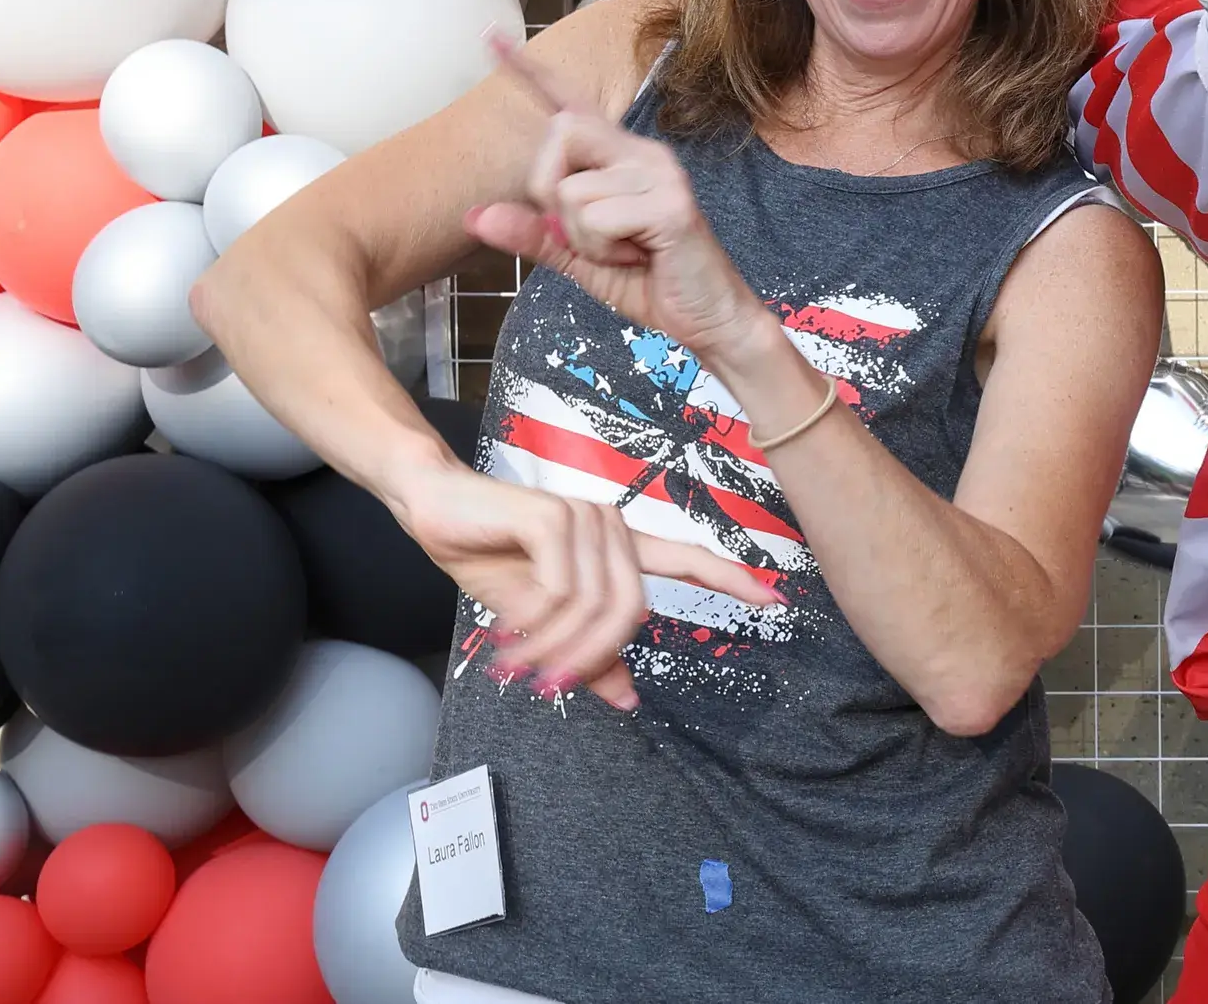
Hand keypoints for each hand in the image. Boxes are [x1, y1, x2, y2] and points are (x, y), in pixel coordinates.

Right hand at [384, 455, 782, 711]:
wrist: (433, 507)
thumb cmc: (488, 556)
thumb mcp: (540, 618)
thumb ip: (588, 653)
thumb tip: (630, 700)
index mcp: (618, 547)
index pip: (685, 560)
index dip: (730, 580)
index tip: (774, 599)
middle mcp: (613, 527)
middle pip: (630, 613)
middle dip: (588, 659)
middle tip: (546, 686)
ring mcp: (588, 518)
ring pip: (593, 609)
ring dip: (552, 648)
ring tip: (513, 665)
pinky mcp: (554, 517)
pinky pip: (562, 592)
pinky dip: (534, 623)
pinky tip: (506, 631)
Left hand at [466, 35, 768, 357]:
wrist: (711, 319)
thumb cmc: (651, 281)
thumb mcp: (580, 258)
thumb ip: (534, 233)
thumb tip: (476, 215)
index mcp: (621, 157)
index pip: (569, 105)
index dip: (528, 73)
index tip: (491, 37)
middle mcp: (642, 152)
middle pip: (560, 133)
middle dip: (550, 191)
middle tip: (588, 234)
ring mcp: (660, 173)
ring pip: (571, 189)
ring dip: (581, 237)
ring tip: (623, 251)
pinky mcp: (670, 203)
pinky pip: (595, 219)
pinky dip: (601, 250)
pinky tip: (637, 257)